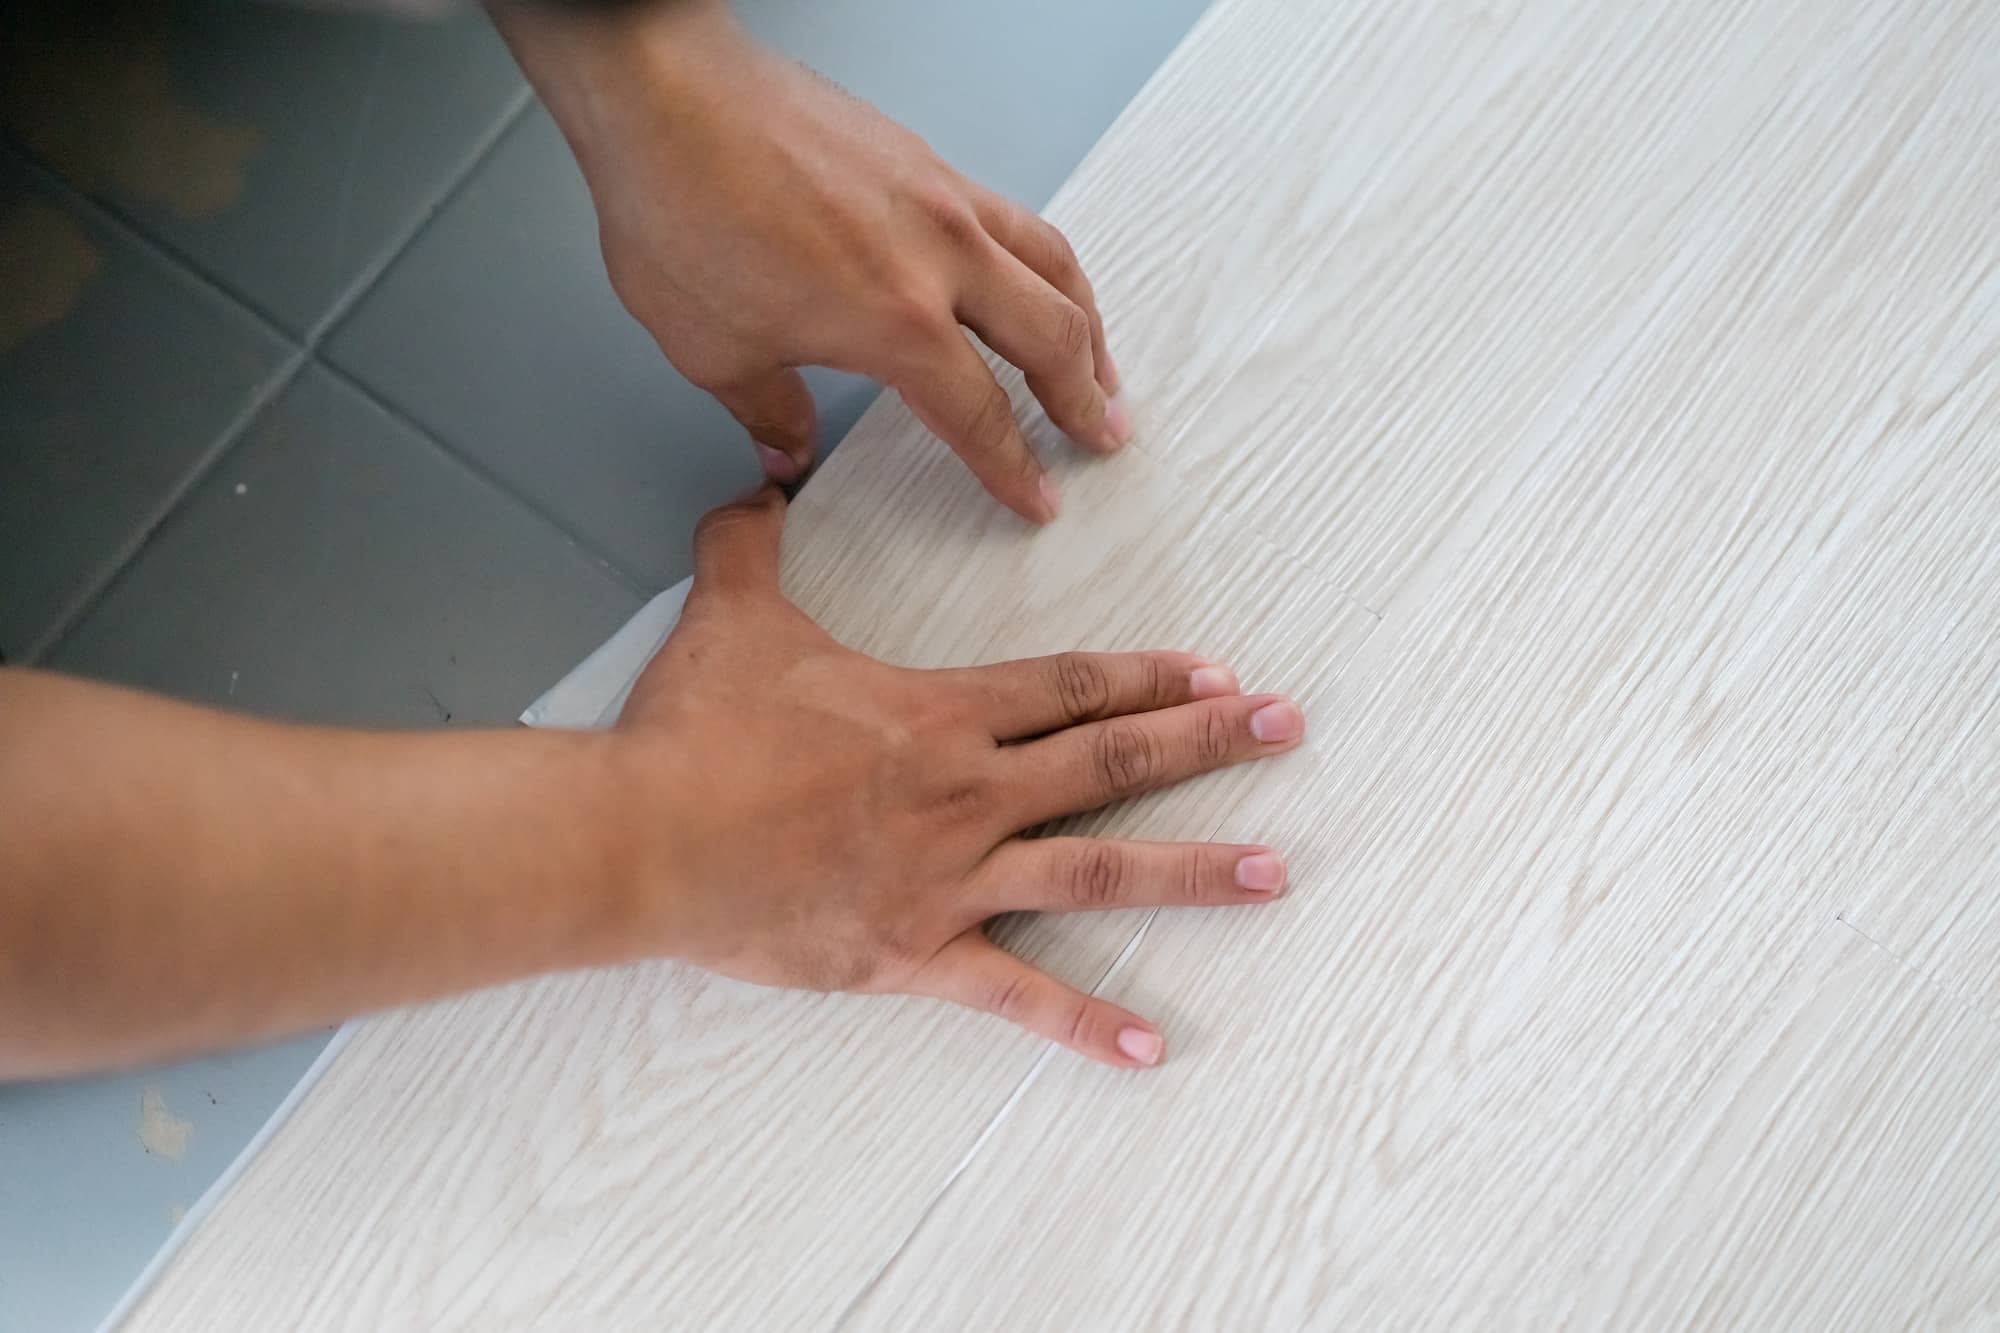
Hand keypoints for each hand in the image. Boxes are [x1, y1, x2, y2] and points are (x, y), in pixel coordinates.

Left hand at [493, 0, 1127, 521]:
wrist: (668, 95)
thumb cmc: (682, 211)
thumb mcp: (713, 347)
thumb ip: (766, 409)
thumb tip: (785, 450)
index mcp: (896, 321)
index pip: (980, 413)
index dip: (1014, 465)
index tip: (1038, 496)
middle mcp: (939, 255)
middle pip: (1051, 335)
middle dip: (1084, 394)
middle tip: (1104, 431)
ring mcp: (940, 196)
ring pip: (1052, 262)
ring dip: (1085, 320)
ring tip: (1098, 359)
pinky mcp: (924, 158)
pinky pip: (1013, 216)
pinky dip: (1042, 259)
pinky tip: (1030, 273)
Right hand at [613, 488, 1304, 1066]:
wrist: (644, 838)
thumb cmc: (692, 734)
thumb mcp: (728, 615)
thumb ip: (752, 543)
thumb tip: (757, 480)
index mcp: (938, 714)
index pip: (1069, 685)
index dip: (1148, 675)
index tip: (1217, 673)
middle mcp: (966, 791)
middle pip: (1111, 757)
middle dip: (1209, 741)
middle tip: (1288, 728)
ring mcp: (951, 876)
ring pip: (1097, 868)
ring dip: (1191, 871)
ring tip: (1272, 872)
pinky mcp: (916, 952)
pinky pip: (1016, 993)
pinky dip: (1083, 1022)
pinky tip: (1149, 1046)